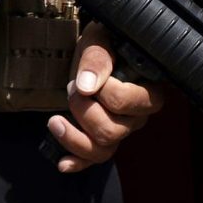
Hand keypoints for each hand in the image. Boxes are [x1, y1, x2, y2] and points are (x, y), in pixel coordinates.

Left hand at [49, 30, 166, 172]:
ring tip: (55, 120)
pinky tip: (62, 163)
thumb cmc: (103, 43)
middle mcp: (138, 116)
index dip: (101, 90)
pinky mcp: (103, 139)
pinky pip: (94, 159)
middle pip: (111, 131)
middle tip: (71, 88)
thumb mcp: (99, 40)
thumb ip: (97, 57)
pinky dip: (78, 161)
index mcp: (147, 89)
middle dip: (83, 110)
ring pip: (102, 149)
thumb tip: (86, 86)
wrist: (93, 53)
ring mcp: (121, 130)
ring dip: (73, 135)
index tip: (86, 75)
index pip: (125, 102)